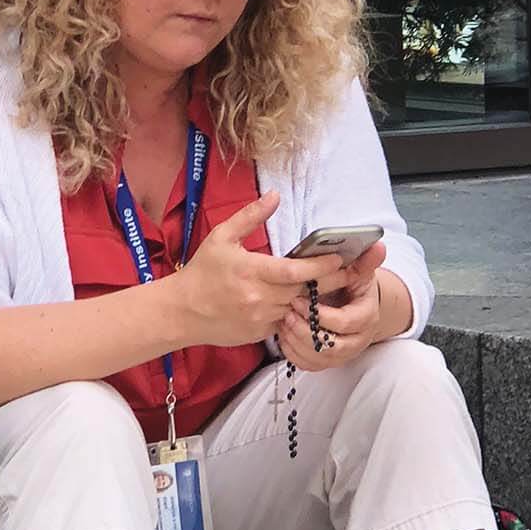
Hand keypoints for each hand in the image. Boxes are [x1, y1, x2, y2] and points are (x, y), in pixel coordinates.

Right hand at [171, 191, 343, 347]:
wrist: (181, 312)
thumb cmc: (202, 272)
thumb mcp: (222, 237)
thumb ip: (251, 216)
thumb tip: (275, 195)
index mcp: (251, 271)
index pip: (295, 271)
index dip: (321, 266)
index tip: (338, 257)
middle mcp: (259, 298)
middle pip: (305, 290)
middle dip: (330, 281)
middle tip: (349, 271)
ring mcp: (260, 319)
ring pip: (298, 308)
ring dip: (314, 297)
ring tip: (333, 285)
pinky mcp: (259, 334)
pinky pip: (286, 321)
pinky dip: (296, 312)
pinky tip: (305, 302)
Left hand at [276, 241, 386, 370]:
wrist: (354, 305)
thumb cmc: (353, 287)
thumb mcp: (360, 271)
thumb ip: (365, 261)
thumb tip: (378, 247)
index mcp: (367, 317)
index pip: (345, 323)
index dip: (320, 314)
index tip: (300, 299)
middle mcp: (357, 340)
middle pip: (331, 347)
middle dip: (305, 331)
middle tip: (288, 313)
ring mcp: (342, 354)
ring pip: (318, 358)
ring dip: (296, 341)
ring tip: (283, 322)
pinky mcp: (327, 361)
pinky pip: (308, 365)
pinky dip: (293, 352)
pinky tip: (284, 335)